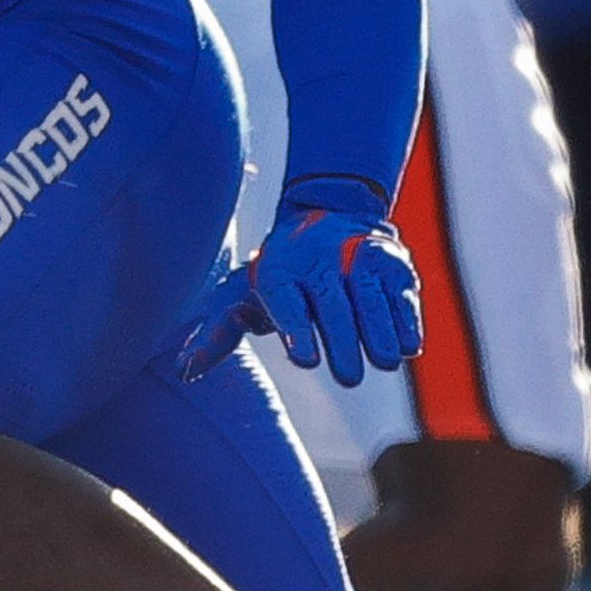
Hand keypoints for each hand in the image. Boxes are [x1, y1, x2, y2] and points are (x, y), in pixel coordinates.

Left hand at [175, 173, 424, 387]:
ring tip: (382, 363)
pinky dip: (406, 317)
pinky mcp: (393, 262)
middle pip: (333, 303)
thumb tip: (183, 370)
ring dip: (380, 331)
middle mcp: (320, 260)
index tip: (305, 359)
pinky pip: (400, 292)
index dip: (296, 329)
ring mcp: (359, 258)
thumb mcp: (242, 293)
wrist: (329, 211)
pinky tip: (408, 345)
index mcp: (279, 270)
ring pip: (370, 297)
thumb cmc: (278, 271)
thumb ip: (218, 332)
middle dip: (343, 340)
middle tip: (348, 378)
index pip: (287, 300)